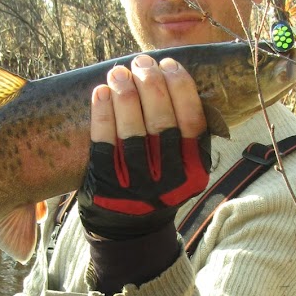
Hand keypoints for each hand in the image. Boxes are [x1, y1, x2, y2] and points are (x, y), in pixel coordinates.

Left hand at [78, 54, 210, 240]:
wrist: (129, 233)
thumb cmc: (156, 186)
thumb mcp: (182, 169)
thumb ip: (184, 135)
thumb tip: (171, 77)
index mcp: (194, 172)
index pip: (192, 121)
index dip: (181, 87)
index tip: (170, 64)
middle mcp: (168, 181)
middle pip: (161, 121)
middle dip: (151, 83)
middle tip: (142, 62)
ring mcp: (136, 185)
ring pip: (131, 130)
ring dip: (125, 93)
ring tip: (119, 71)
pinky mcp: (106, 186)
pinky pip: (103, 143)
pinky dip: (102, 114)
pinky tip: (102, 92)